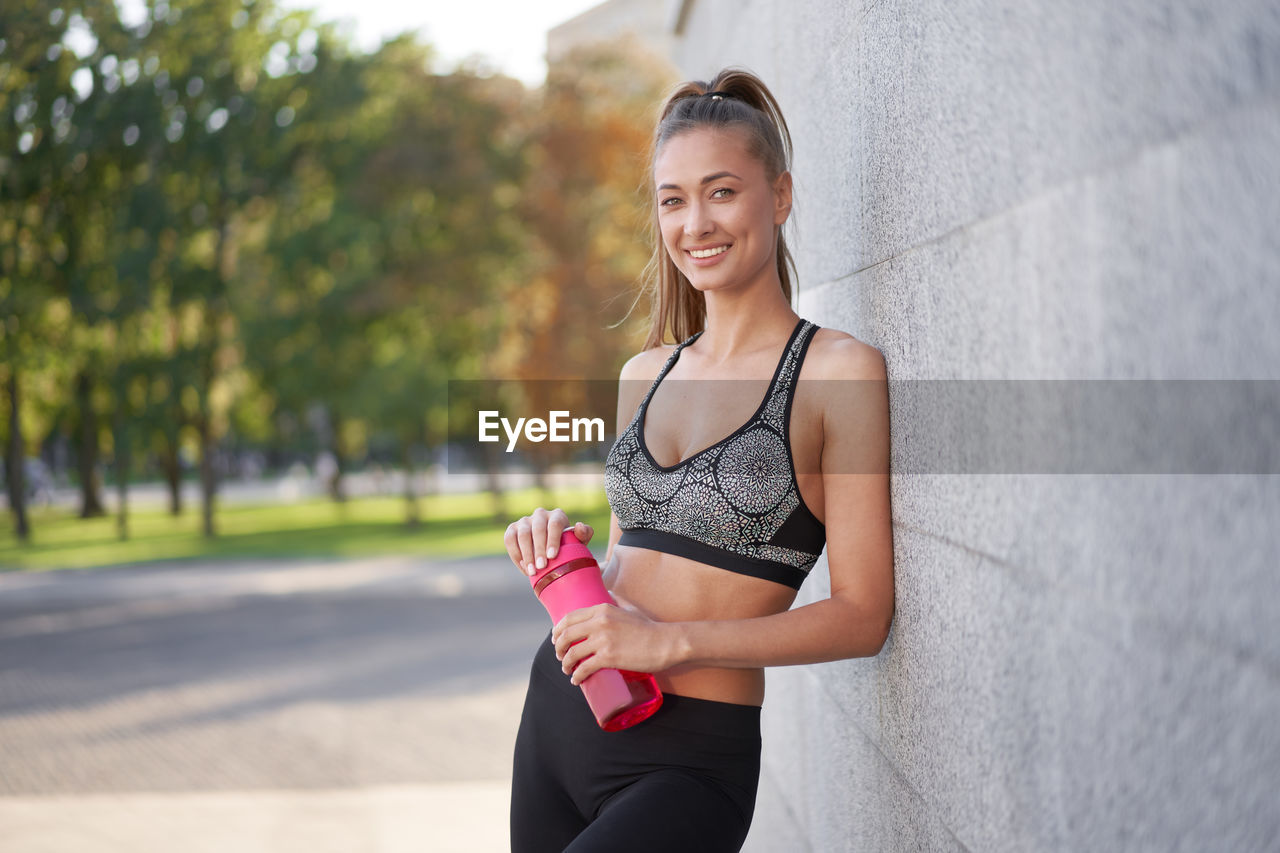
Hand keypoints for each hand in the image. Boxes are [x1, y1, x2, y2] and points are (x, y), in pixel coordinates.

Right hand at [503, 507, 593, 576]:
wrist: (551, 553)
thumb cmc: (568, 547)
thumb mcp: (579, 542)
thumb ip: (584, 534)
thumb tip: (578, 526)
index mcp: (557, 515)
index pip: (554, 524)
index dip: (552, 539)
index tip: (552, 556)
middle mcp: (540, 515)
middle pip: (537, 529)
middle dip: (538, 549)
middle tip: (541, 566)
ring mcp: (524, 521)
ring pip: (522, 534)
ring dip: (526, 554)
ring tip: (532, 571)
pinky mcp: (512, 529)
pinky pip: (510, 540)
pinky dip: (516, 555)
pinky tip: (524, 568)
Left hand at [552, 603, 679, 684]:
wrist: (664, 643)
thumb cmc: (648, 627)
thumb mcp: (629, 608)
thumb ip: (617, 599)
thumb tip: (608, 592)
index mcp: (602, 609)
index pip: (570, 618)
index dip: (558, 630)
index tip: (556, 639)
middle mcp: (599, 622)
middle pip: (566, 635)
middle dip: (558, 648)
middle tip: (560, 656)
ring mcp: (603, 640)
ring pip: (572, 653)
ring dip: (565, 663)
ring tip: (567, 670)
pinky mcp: (608, 657)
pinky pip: (584, 668)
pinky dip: (577, 675)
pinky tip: (576, 680)